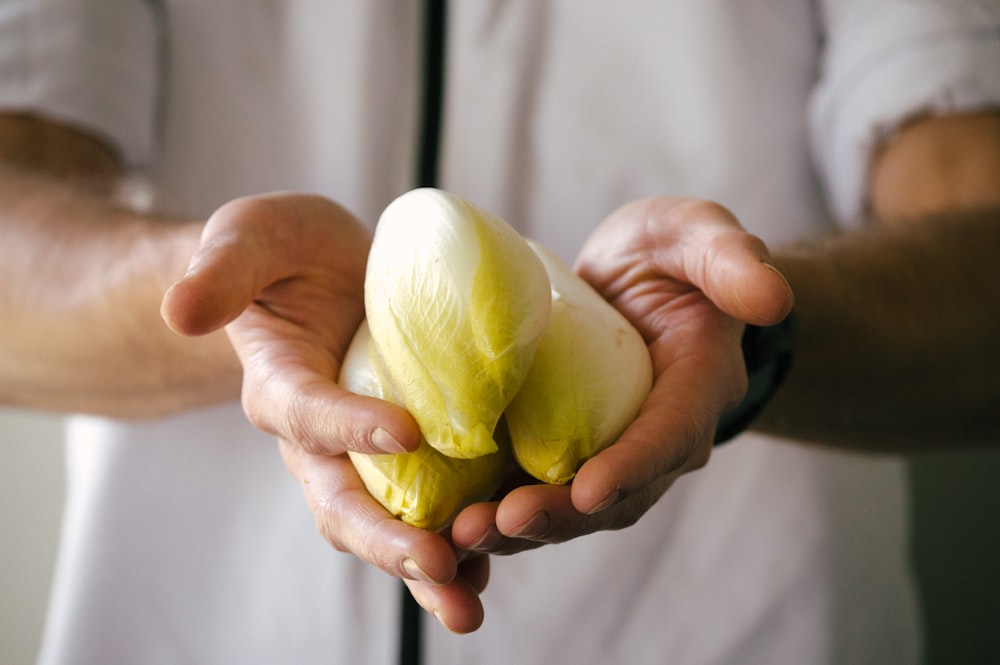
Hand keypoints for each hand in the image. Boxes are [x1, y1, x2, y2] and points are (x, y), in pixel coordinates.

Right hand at [160, 192, 486, 632]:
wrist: (321, 279)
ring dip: (427, 569)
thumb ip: (223, 267)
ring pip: (387, 524)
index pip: (308, 414)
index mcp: (281, 387)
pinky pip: (430, 508)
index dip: (350, 427)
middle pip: (344, 503)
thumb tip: (181, 310)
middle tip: (436, 567)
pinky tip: (496, 562)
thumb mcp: (252, 238)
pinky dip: (459, 543)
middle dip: (387, 540)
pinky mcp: (410, 458)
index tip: (407, 432)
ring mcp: (364, 458)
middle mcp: (318, 441)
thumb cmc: (284, 256)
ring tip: (467, 602)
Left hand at [450, 197, 794, 554]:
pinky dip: (498, 513)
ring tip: (462, 536)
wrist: (645, 282)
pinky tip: (450, 524)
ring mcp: (612, 452)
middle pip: (614, 496)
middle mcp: (658, 438)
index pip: (669, 438)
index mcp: (696, 388)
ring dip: (519, 528)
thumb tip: (773, 298)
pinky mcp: (568, 450)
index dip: (630, 468)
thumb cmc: (675, 256)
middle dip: (558, 516)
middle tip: (498, 525)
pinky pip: (537, 490)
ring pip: (572, 508)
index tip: (587, 492)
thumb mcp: (699, 236)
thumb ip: (732, 260)